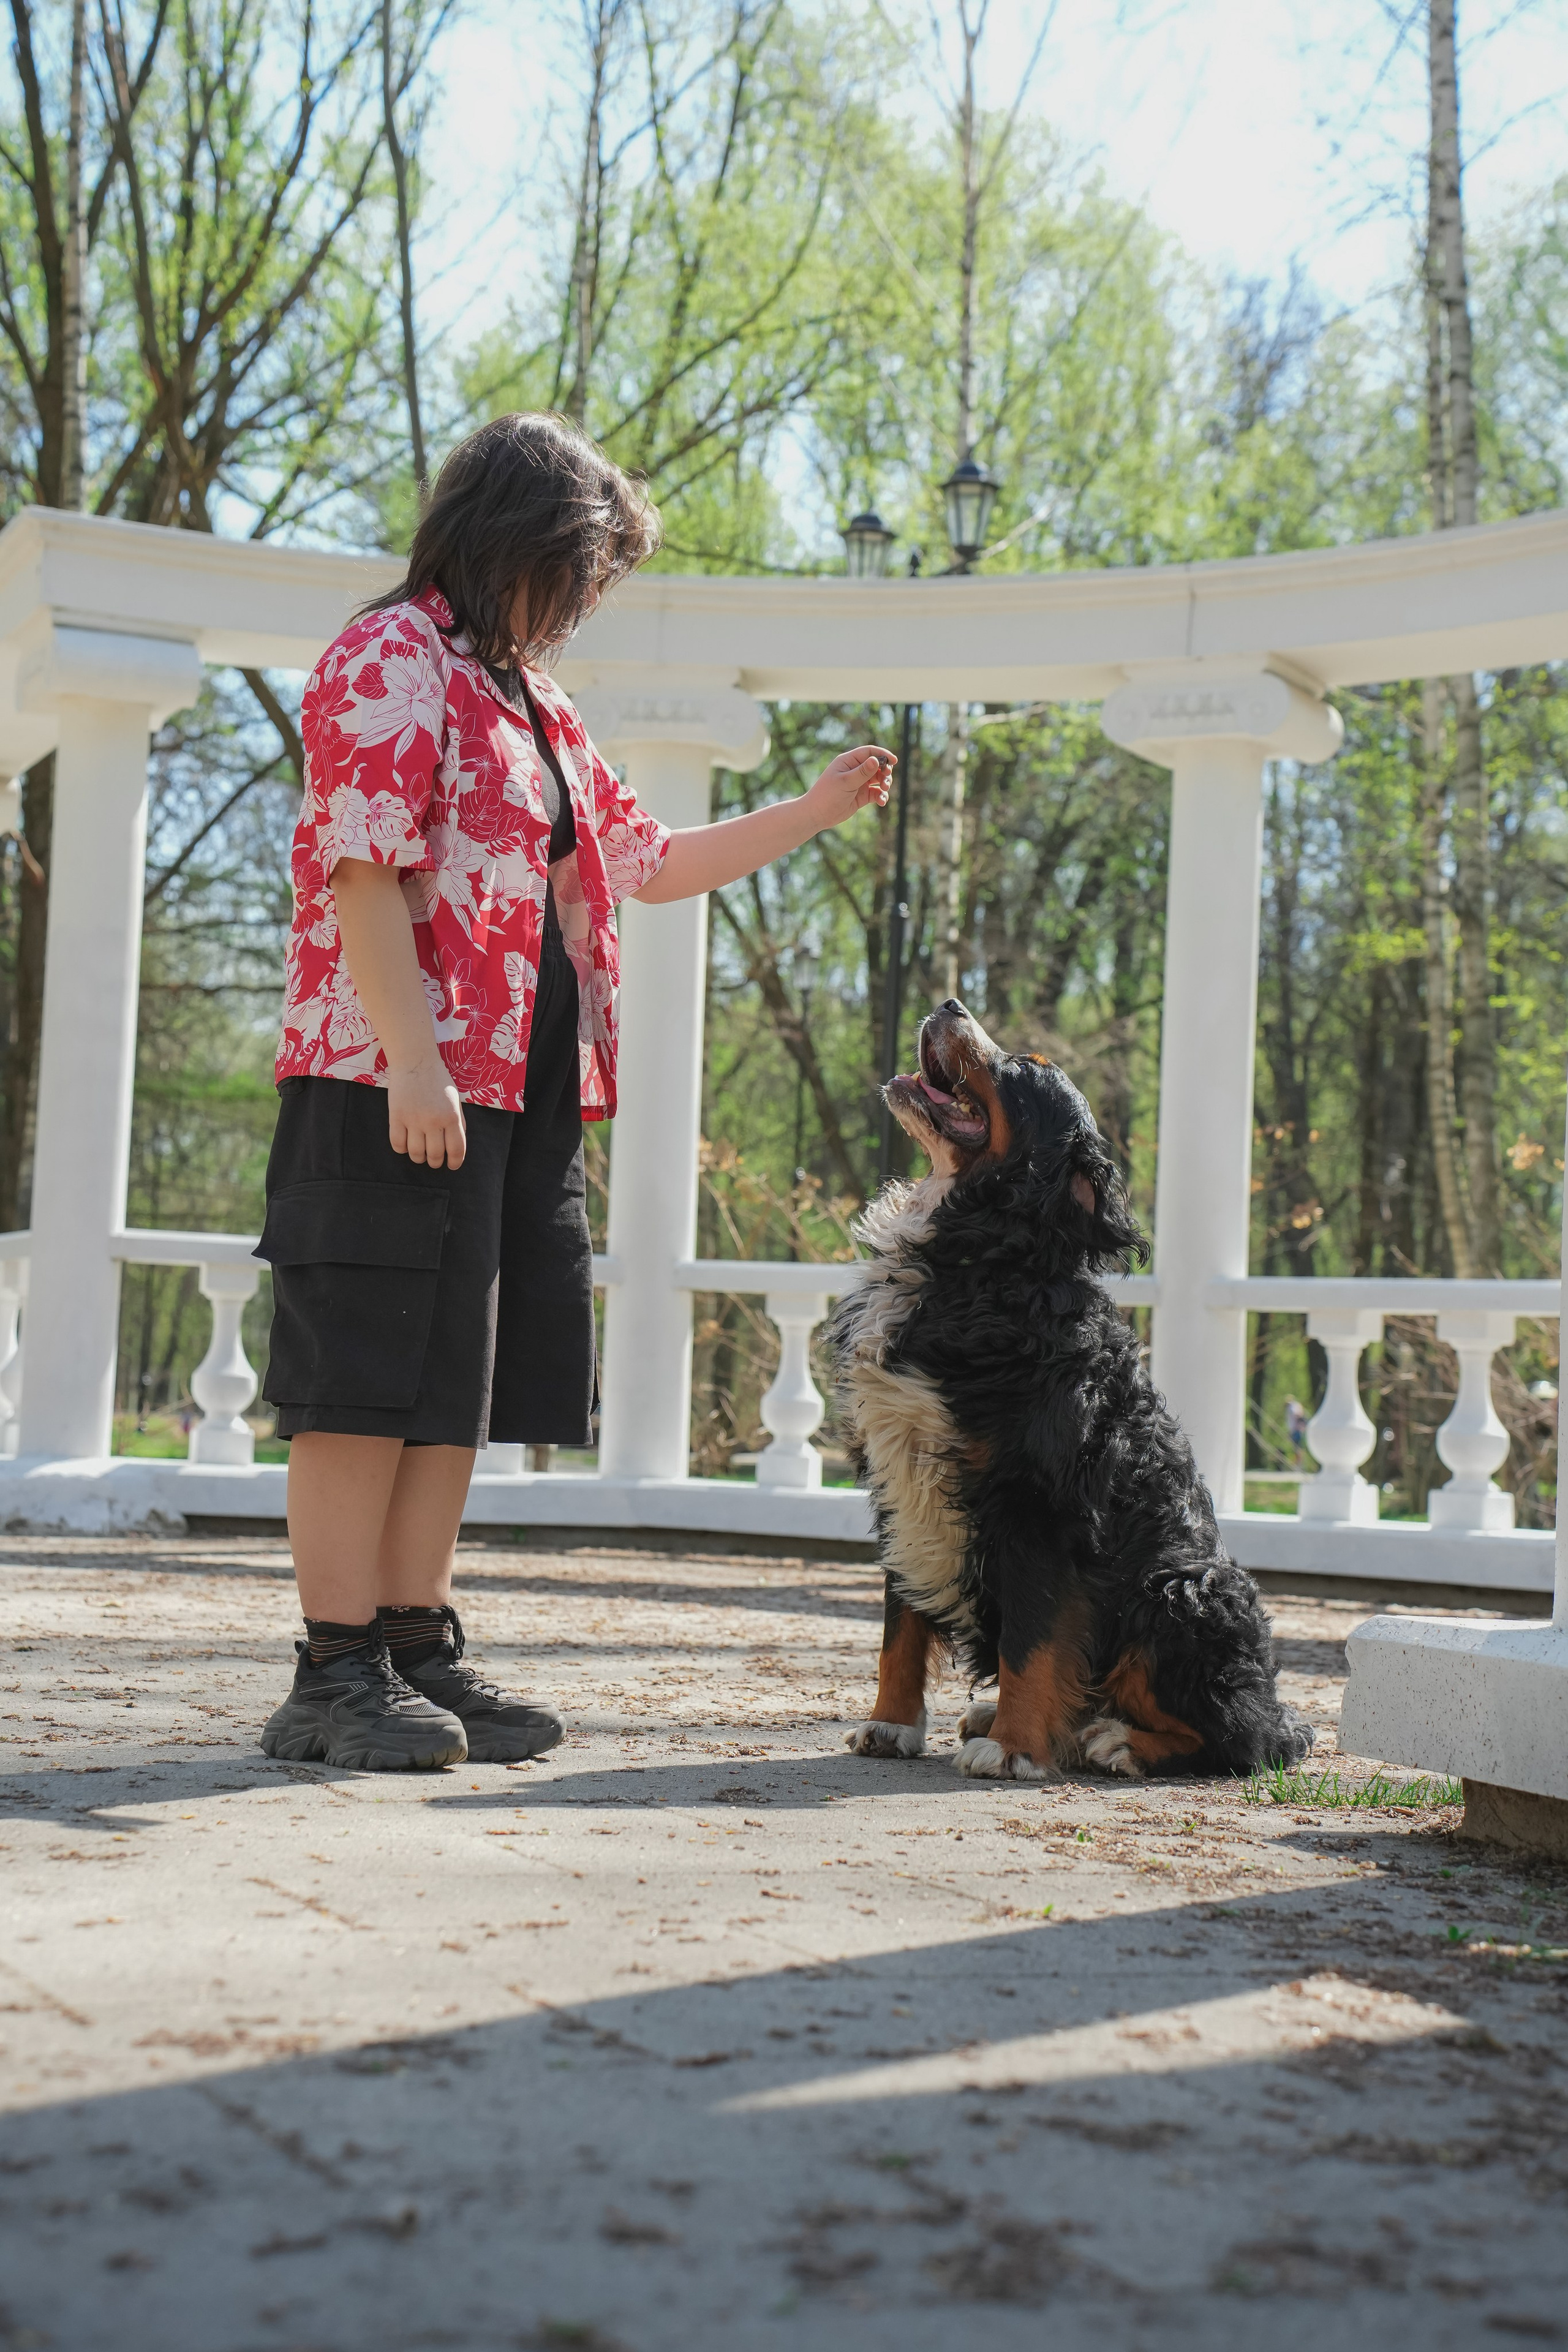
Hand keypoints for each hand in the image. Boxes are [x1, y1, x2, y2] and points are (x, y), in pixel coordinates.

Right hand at [387, 1051, 466, 1168]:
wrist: (415, 1061)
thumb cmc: (438, 1079)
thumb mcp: (455, 1099)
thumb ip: (458, 1122)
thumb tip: (455, 1145)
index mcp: (452, 1116)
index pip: (456, 1149)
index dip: (455, 1162)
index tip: (452, 1165)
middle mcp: (434, 1121)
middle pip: (435, 1155)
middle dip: (435, 1162)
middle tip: (433, 1160)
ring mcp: (414, 1120)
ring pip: (415, 1153)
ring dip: (418, 1158)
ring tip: (419, 1154)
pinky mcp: (396, 1116)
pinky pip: (397, 1144)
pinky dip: (401, 1149)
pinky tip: (405, 1145)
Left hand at [802, 744, 893, 833]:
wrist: (817, 815)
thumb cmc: (828, 795)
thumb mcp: (846, 782)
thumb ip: (862, 772)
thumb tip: (876, 760)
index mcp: (848, 761)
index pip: (869, 752)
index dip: (883, 754)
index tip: (894, 761)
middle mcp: (854, 770)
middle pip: (877, 765)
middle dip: (885, 771)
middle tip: (886, 780)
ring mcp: (858, 783)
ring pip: (878, 779)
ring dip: (885, 784)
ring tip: (884, 790)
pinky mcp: (861, 796)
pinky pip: (876, 793)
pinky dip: (881, 796)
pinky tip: (881, 802)